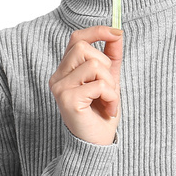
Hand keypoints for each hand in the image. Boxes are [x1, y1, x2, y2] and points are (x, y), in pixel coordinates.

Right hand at [49, 25, 122, 145]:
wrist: (96, 144)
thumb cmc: (101, 114)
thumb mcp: (109, 80)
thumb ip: (111, 57)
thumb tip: (117, 33)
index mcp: (65, 71)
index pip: (76, 39)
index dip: (96, 32)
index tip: (117, 33)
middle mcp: (58, 78)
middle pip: (83, 48)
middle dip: (106, 66)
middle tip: (108, 88)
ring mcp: (61, 88)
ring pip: (94, 65)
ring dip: (110, 84)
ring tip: (108, 100)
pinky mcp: (68, 100)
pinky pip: (98, 85)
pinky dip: (111, 96)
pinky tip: (108, 109)